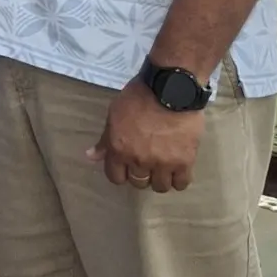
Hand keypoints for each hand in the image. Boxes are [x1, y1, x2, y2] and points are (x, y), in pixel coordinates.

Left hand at [87, 80, 206, 193]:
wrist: (170, 89)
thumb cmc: (138, 97)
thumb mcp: (114, 114)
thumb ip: (105, 140)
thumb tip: (91, 156)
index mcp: (118, 149)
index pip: (116, 177)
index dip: (120, 173)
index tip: (126, 166)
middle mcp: (139, 160)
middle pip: (138, 183)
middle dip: (140, 174)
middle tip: (146, 162)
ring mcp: (163, 163)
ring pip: (160, 186)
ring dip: (160, 178)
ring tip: (163, 167)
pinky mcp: (184, 161)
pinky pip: (181, 183)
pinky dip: (179, 179)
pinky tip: (178, 169)